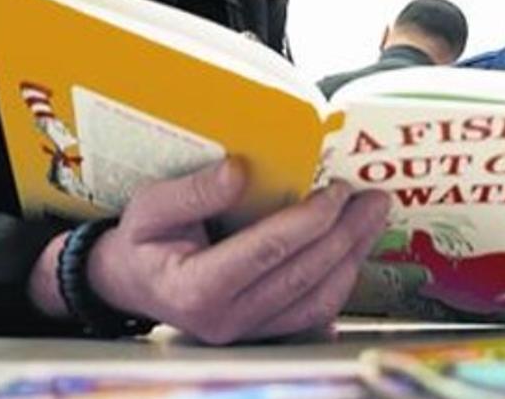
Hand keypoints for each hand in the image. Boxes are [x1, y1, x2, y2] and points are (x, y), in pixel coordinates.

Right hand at [33, 159, 389, 343]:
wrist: (130, 283)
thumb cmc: (141, 241)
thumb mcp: (149, 207)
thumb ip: (193, 191)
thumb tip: (238, 171)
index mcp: (197, 288)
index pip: (266, 252)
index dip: (308, 221)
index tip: (337, 191)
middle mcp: (226, 319)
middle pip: (302, 276)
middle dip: (346, 234)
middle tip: (373, 199)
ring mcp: (247, 332)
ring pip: (317, 299)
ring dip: (353, 256)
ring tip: (372, 218)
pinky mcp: (263, 333)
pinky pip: (314, 313)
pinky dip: (341, 280)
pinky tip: (355, 249)